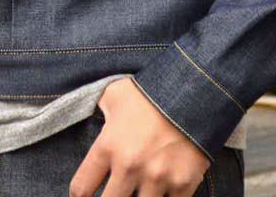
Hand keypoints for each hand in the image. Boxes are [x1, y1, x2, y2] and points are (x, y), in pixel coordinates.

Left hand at [69, 77, 210, 196]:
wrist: (194, 89)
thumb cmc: (151, 90)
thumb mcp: (115, 94)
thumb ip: (99, 110)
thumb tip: (88, 113)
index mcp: (108, 145)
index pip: (81, 187)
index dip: (80, 195)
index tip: (85, 195)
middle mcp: (130, 166)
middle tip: (116, 191)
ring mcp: (157, 178)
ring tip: (140, 188)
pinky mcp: (183, 185)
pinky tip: (162, 191)